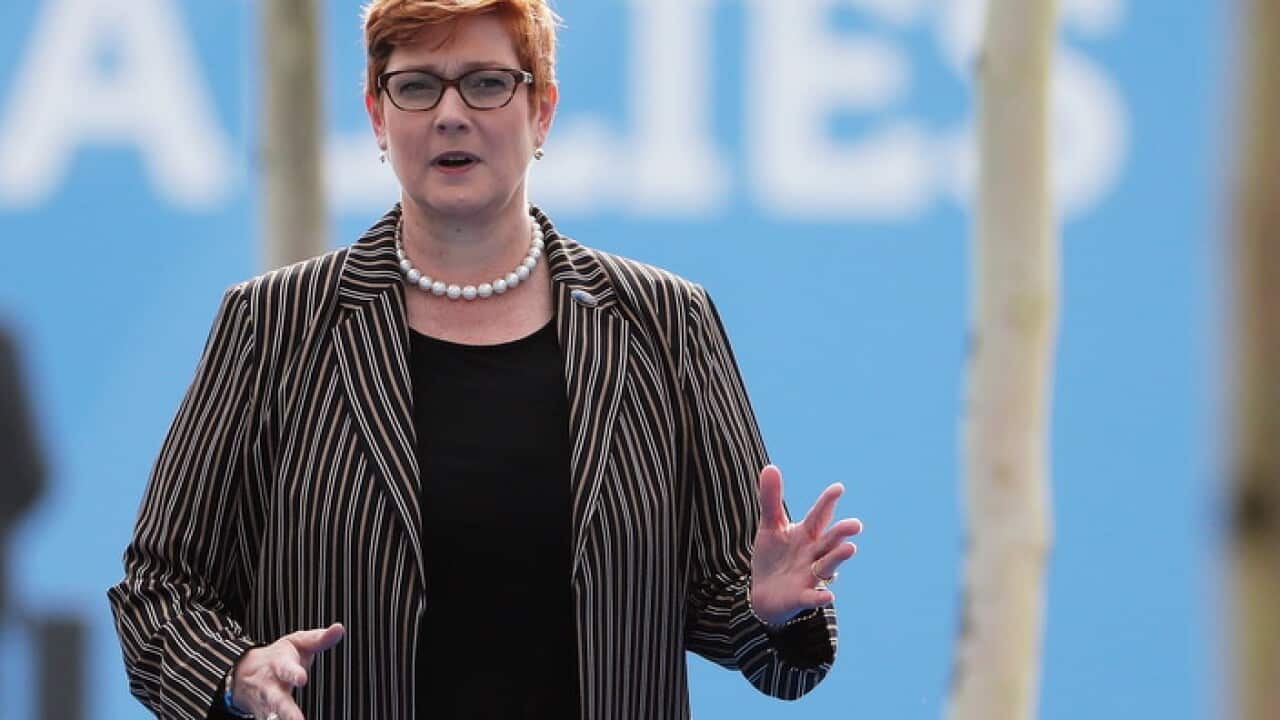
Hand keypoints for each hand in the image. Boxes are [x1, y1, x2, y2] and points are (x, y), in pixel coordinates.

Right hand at [230, 623, 344, 719]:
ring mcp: (266, 704)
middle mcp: (270, 686)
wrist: (245, 670)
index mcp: (280, 665)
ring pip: (272, 716)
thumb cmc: (279, 655)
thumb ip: (319, 639)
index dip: (294, 674)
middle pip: (277, 700)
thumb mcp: (298, 642)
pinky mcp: (264, 716)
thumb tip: (339, 628)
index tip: (302, 679)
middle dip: (287, 711)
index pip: (287, 669)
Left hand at [750, 465, 862, 626]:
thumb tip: (770, 466)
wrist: (764, 593)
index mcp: (807, 534)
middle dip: (842, 532)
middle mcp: (814, 554)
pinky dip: (819, 597)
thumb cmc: (773, 557)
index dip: (828, 502)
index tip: (838, 488)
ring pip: (827, 566)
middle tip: (856, 524)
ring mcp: (809, 575)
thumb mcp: (770, 526)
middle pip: (830, 541)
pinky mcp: (801, 596)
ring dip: (838, 557)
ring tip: (850, 548)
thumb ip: (771, 499)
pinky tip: (828, 596)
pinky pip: (812, 597)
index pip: (819, 516)